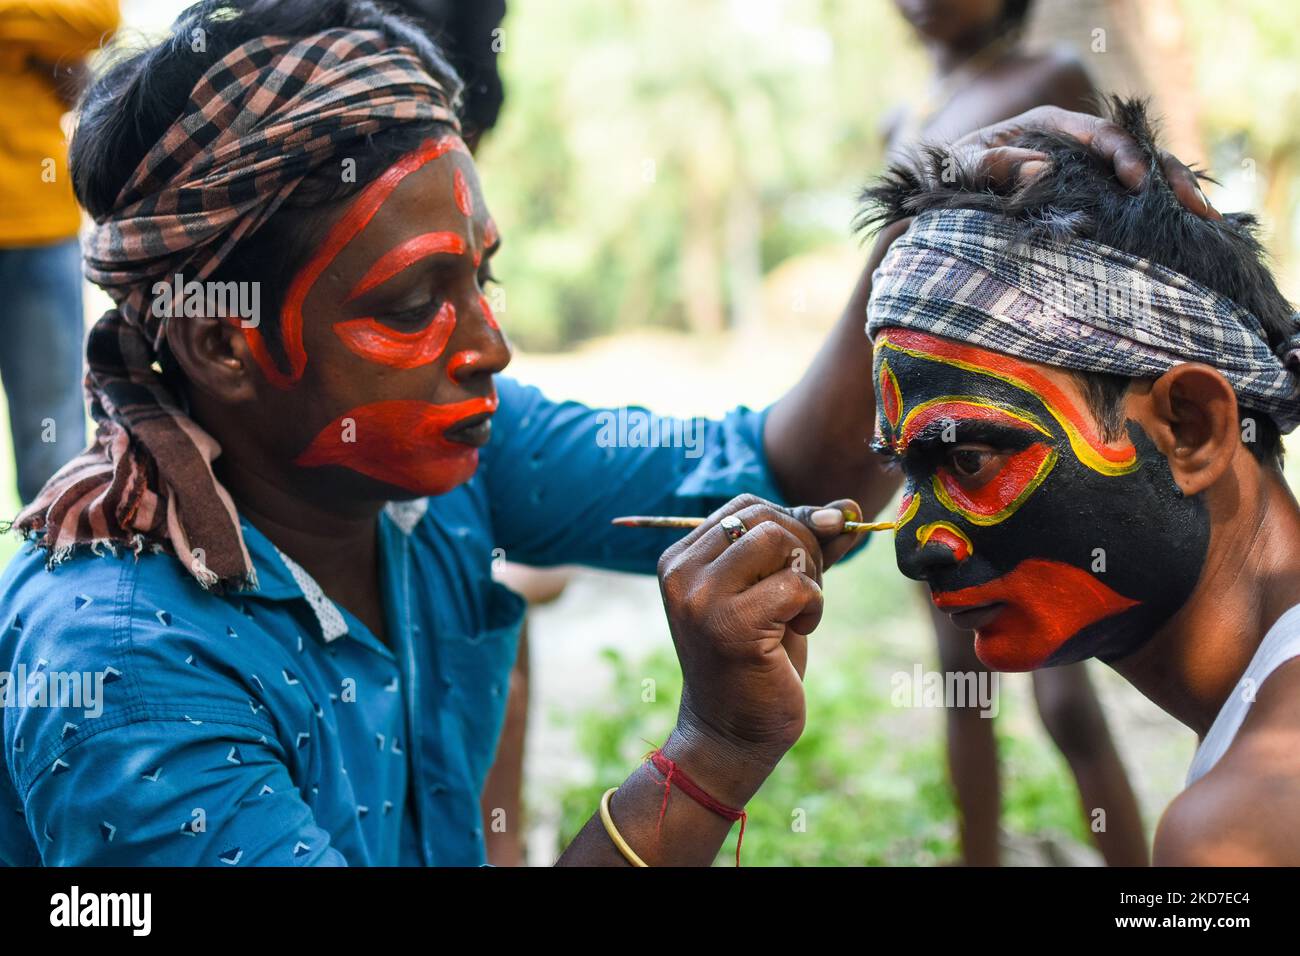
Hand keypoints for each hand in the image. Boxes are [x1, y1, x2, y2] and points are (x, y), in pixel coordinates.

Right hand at [655, 494, 859, 803]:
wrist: (732, 733)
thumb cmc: (757, 660)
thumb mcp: (780, 590)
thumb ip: (809, 547)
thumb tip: (849, 506)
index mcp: (681, 557)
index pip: (748, 505)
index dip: (791, 523)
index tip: (802, 566)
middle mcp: (682, 571)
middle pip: (766, 516)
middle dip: (804, 547)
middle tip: (801, 595)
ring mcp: (701, 598)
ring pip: (779, 539)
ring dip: (808, 574)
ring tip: (798, 611)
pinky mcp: (730, 625)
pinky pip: (796, 584)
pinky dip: (814, 605)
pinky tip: (798, 631)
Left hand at [953, 105, 1220, 219]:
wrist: (947, 192)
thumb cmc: (953, 174)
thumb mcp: (962, 166)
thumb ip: (993, 164)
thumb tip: (1039, 168)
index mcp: (1052, 125)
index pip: (1102, 134)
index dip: (1126, 155)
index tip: (1137, 183)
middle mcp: (1078, 144)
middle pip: (1137, 153)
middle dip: (1169, 178)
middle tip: (1197, 209)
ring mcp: (1088, 172)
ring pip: (1142, 178)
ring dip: (1173, 198)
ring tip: (1204, 223)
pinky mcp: (1091, 198)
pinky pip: (1129, 203)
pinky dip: (1156, 216)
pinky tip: (1182, 236)